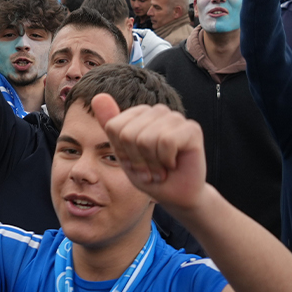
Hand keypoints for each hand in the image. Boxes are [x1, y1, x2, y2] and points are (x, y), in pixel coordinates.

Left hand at [91, 94, 206, 212]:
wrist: (176, 195)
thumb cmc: (150, 175)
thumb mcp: (123, 153)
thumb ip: (110, 124)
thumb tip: (98, 96)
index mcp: (140, 114)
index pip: (114, 127)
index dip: (122, 152)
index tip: (135, 163)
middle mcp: (158, 111)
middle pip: (128, 134)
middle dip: (137, 160)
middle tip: (151, 169)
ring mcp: (176, 118)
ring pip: (147, 138)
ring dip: (152, 163)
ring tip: (162, 168)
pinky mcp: (192, 128)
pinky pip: (167, 141)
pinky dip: (166, 160)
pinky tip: (174, 164)